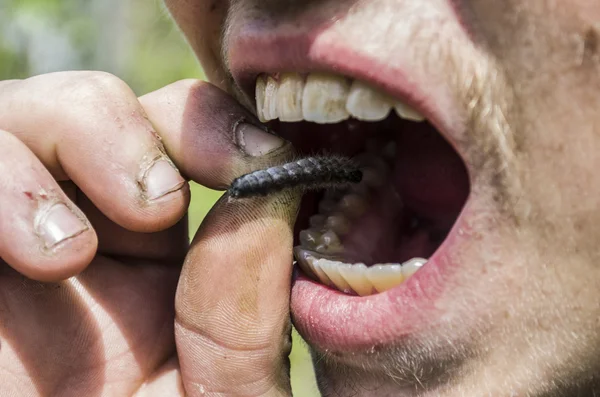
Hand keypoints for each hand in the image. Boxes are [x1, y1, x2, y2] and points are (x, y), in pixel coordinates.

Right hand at [0, 73, 297, 395]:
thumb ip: (248, 321)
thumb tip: (269, 196)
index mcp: (155, 248)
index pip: (191, 132)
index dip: (223, 126)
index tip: (260, 156)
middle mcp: (82, 221)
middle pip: (104, 103)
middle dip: (135, 133)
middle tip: (157, 208)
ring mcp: (9, 223)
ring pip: (23, 113)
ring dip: (60, 154)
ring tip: (69, 257)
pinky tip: (36, 260)